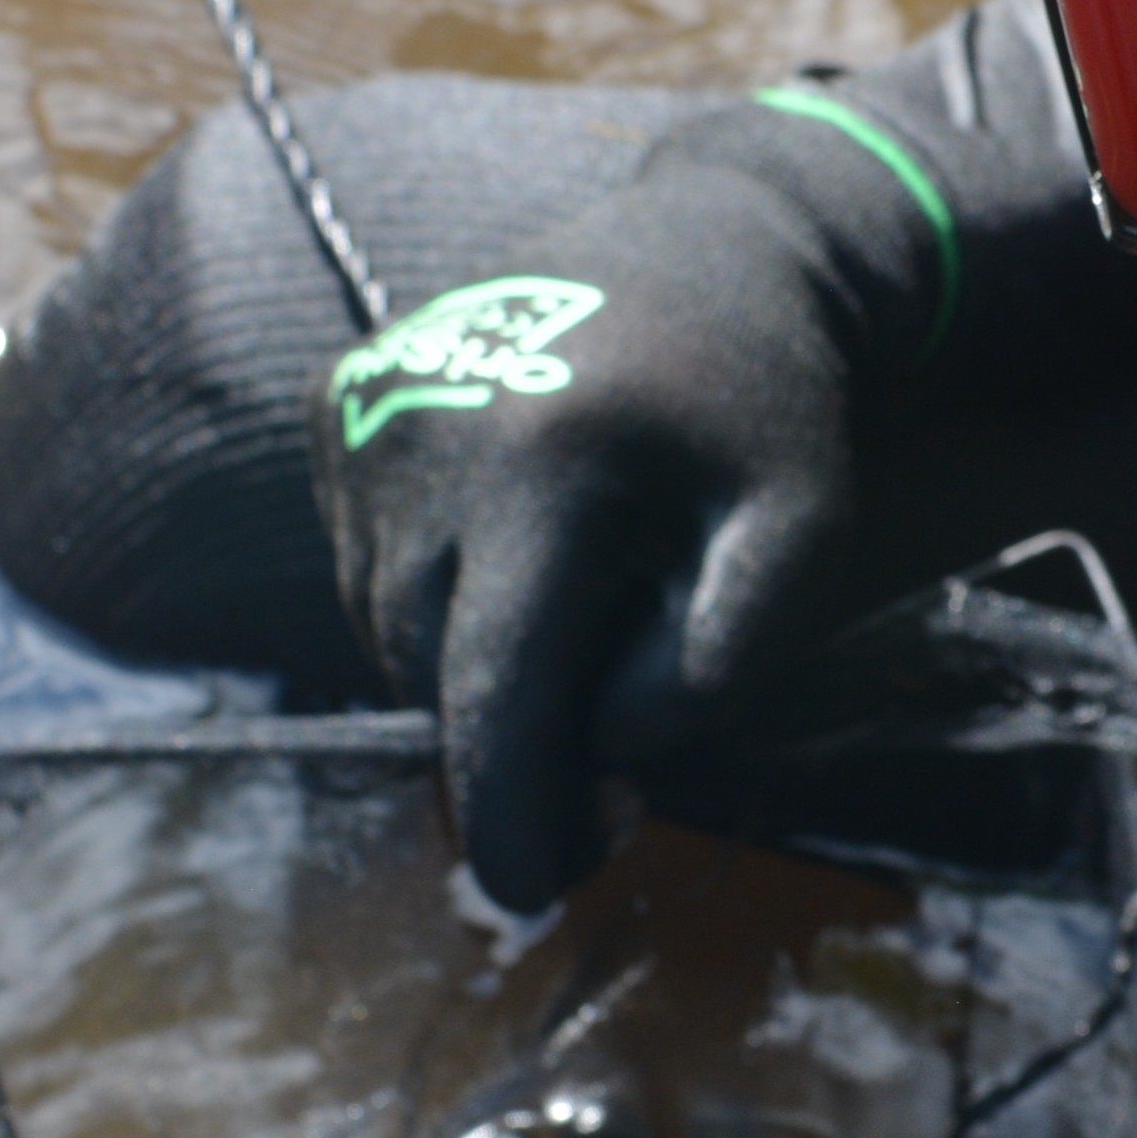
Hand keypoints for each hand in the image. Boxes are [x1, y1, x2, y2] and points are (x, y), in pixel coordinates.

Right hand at [305, 161, 863, 911]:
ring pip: (391, 631)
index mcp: (543, 460)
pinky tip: (523, 534)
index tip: (534, 897)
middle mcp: (421, 429)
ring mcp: (361, 407)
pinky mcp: (335, 401)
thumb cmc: (769, 410)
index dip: (511, 816)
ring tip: (590, 596)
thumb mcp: (801, 536)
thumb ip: (719, 664)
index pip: (492, 692)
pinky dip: (437, 589)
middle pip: (438, 674)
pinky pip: (368, 567)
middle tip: (624, 741)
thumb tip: (601, 756)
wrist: (708, 241)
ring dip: (477, 658)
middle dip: (519, 736)